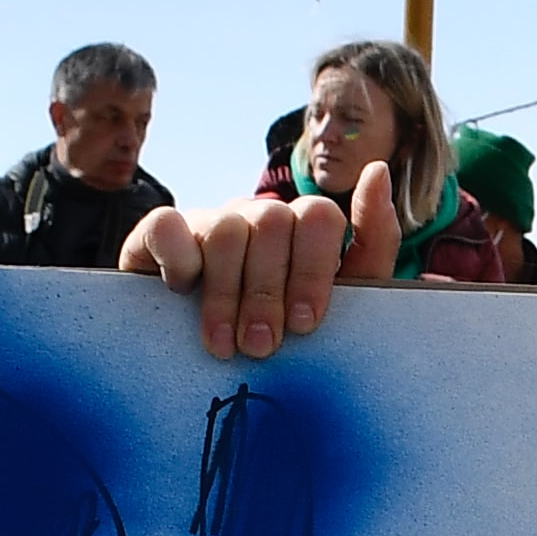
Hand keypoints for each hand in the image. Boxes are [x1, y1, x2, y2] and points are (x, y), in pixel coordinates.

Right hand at [123, 173, 395, 360]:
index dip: (314, 269)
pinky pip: (167, 225)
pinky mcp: (158, 235)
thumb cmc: (283, 338)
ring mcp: (209, 223)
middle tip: (262, 346)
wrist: (202, 365)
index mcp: (302, 231)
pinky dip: (178, 260)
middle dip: (268, 292)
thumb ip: (372, 243)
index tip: (306, 324)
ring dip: (225, 294)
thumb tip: (378, 170)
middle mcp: (257, 219)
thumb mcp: (342, 303)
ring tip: (224, 346)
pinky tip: (181, 294)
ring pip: (226, 229)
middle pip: (274, 223)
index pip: (319, 217)